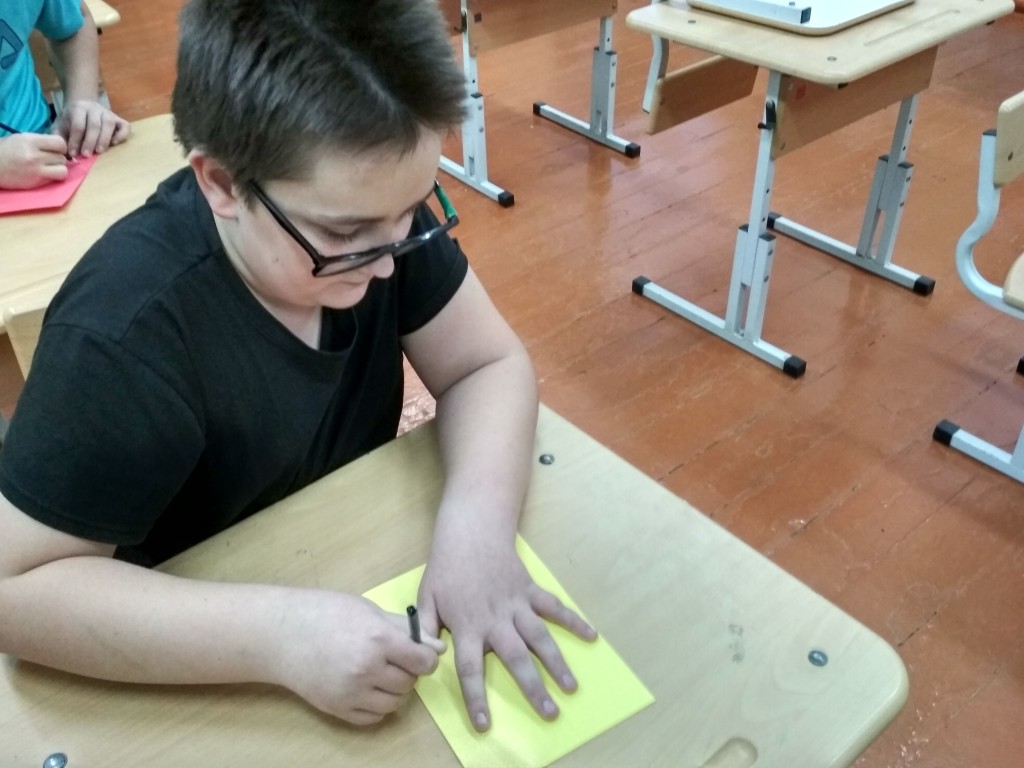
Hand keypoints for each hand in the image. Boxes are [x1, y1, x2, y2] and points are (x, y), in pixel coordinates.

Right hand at [0, 133, 68, 188]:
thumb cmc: (6, 149)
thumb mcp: (22, 138)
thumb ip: (41, 142)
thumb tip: (59, 147)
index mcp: (31, 141)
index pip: (60, 143)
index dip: (60, 147)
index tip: (55, 149)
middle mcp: (35, 156)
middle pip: (62, 158)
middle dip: (58, 159)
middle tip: (48, 160)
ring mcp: (36, 170)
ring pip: (63, 171)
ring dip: (58, 170)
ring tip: (49, 168)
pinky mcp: (36, 183)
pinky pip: (54, 180)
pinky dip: (52, 178)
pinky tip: (43, 174)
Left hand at [53, 100, 129, 156]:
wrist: (82, 105)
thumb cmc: (70, 120)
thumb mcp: (60, 126)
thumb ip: (60, 138)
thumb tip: (62, 154)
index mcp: (78, 108)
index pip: (78, 125)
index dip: (76, 140)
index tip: (73, 153)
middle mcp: (94, 108)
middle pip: (94, 125)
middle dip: (90, 141)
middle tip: (86, 155)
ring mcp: (108, 113)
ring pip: (109, 124)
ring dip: (104, 139)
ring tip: (99, 151)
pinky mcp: (119, 119)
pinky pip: (125, 126)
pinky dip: (122, 135)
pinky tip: (114, 143)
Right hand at [274, 591, 444, 725]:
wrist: (281, 634)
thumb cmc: (326, 612)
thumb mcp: (368, 610)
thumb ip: (405, 629)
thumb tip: (437, 647)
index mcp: (378, 639)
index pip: (423, 661)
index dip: (426, 657)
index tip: (419, 653)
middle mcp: (368, 669)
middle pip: (410, 682)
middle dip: (408, 671)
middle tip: (394, 657)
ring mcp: (352, 692)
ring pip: (395, 702)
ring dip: (394, 689)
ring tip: (379, 671)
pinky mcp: (338, 709)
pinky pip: (373, 717)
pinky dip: (376, 705)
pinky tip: (366, 687)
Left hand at [417, 540, 596, 730]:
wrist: (472, 531)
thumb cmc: (446, 568)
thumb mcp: (426, 597)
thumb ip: (426, 629)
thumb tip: (430, 657)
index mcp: (468, 625)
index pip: (470, 668)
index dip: (476, 697)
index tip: (485, 723)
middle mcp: (496, 619)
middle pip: (516, 658)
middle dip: (533, 687)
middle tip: (550, 713)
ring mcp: (517, 604)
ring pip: (540, 637)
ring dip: (557, 663)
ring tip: (571, 687)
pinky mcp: (531, 590)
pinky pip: (555, 608)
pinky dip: (574, 620)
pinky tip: (592, 636)